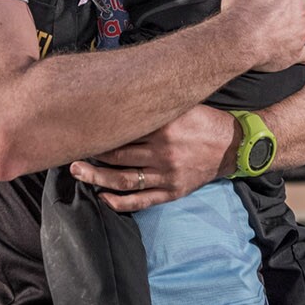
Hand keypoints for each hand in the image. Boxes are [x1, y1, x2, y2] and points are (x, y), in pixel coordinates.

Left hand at [71, 106, 237, 210]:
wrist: (232, 146)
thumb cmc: (203, 122)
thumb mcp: (181, 108)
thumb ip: (154, 109)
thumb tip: (121, 103)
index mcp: (164, 129)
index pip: (123, 133)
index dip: (100, 135)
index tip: (82, 133)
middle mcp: (163, 153)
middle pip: (118, 158)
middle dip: (92, 157)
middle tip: (71, 156)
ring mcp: (168, 176)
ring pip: (125, 180)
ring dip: (98, 179)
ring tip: (79, 174)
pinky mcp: (173, 191)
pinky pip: (143, 201)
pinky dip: (121, 202)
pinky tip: (104, 198)